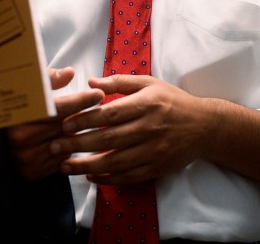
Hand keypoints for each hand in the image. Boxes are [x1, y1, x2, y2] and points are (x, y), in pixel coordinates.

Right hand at [6, 67, 103, 179]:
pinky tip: (78, 142)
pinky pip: (61, 161)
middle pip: (62, 126)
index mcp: (19, 113)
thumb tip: (69, 73)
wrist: (1, 141)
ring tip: (95, 124)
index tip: (98, 95)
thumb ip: (49, 80)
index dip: (79, 101)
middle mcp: (20, 137)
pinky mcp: (32, 172)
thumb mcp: (31, 90)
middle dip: (86, 117)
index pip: (55, 108)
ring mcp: (26, 157)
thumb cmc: (23, 109)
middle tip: (105, 108)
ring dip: (80, 134)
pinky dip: (71, 151)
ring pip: (65, 144)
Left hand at [51, 75, 209, 184]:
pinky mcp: (156, 168)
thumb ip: (120, 82)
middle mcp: (149, 128)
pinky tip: (90, 176)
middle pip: (108, 139)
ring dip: (86, 166)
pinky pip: (128, 176)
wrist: (205, 127)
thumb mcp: (150, 83)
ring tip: (65, 166)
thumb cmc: (173, 102)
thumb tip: (91, 81)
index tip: (63, 125)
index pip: (110, 113)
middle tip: (54, 147)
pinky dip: (107, 179)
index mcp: (146, 104)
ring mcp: (153, 151)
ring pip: (115, 162)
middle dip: (78, 144)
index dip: (85, 119)